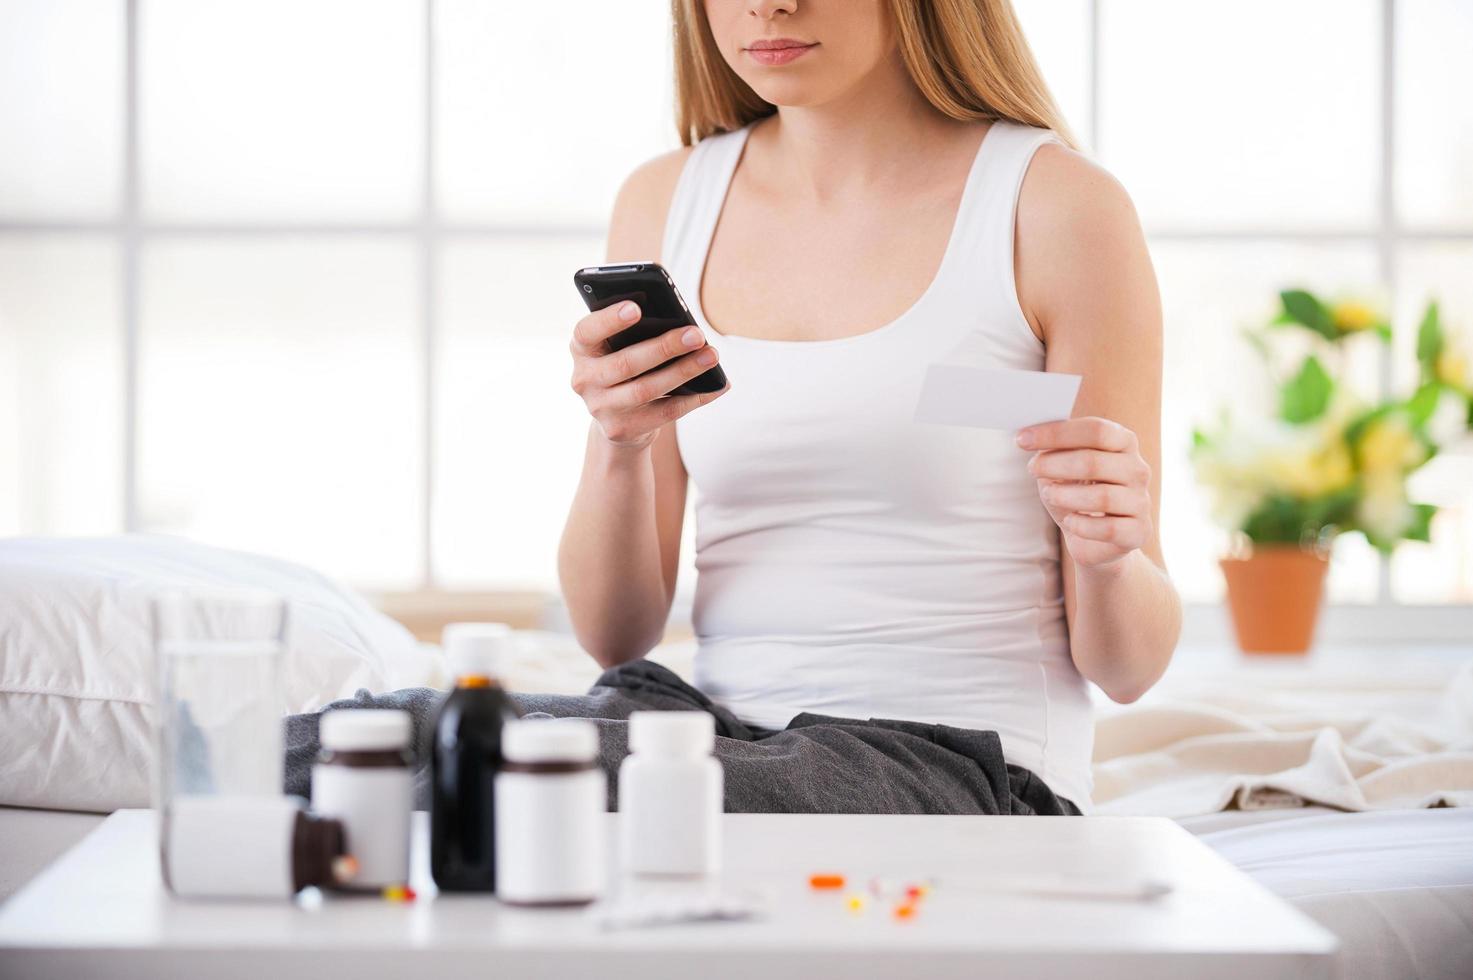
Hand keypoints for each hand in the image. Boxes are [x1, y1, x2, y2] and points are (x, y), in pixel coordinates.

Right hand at [569, 301, 729, 450]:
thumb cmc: (627, 368)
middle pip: (626, 362)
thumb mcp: (620, 347)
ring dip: (683, 371)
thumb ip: (638, 334)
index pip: (587, 331)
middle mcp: (584, 379)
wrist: (617, 419)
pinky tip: (714, 386)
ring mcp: (600, 408)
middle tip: (696, 334)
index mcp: (582, 348)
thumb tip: (683, 326)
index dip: (609, 319)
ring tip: (711, 356)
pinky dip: (693, 398)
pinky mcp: (620, 429)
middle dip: (665, 347)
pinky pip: (663, 413)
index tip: (636, 307)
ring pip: (646, 389)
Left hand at [1017, 417, 1152, 569]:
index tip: (1022, 438)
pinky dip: (1082, 526)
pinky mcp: (1139, 532)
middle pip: (1094, 461)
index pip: (1096, 430)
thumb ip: (1052, 449)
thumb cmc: (1076, 494)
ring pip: (1101, 496)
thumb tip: (1029, 436)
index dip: (1057, 433)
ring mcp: (1141, 502)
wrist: (1095, 539)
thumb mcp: (1061, 468)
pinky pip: (1108, 528)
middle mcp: (1138, 469)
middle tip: (1032, 468)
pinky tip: (1070, 521)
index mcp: (1123, 443)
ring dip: (1065, 495)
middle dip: (1054, 464)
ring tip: (1049, 495)